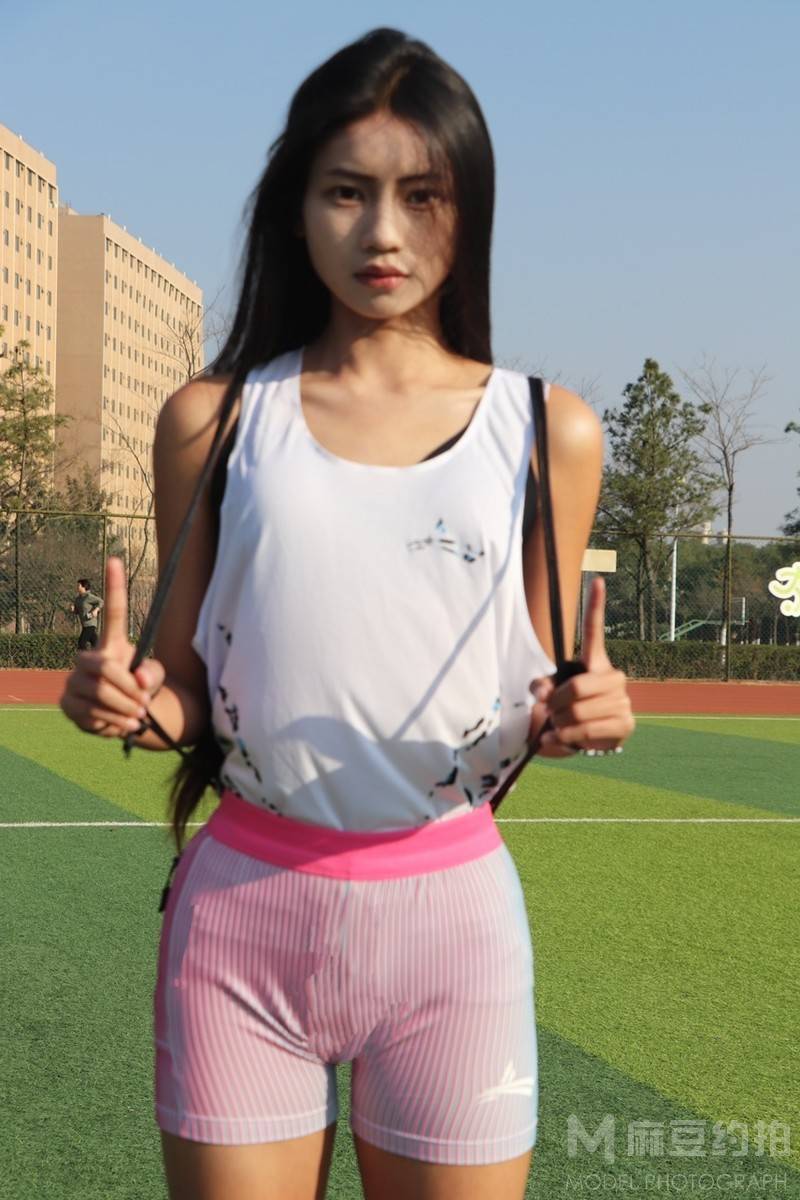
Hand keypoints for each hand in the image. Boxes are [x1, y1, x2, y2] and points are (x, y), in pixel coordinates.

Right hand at [59, 557, 165, 738]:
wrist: (126, 717)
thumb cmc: (141, 690)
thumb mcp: (155, 680)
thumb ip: (154, 674)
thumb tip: (140, 679)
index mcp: (112, 644)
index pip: (114, 612)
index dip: (114, 586)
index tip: (116, 559)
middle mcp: (88, 658)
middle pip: (104, 669)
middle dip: (128, 690)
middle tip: (144, 704)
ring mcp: (74, 680)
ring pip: (99, 693)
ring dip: (124, 709)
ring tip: (139, 716)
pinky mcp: (68, 703)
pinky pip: (90, 712)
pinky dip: (113, 722)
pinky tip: (125, 726)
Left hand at [529, 577, 634, 755]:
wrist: (584, 738)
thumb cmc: (565, 709)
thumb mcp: (548, 694)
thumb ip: (540, 687)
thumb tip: (542, 693)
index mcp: (594, 662)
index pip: (594, 631)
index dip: (595, 606)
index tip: (598, 579)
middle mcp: (613, 676)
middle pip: (575, 688)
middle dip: (554, 704)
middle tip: (548, 712)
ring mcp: (623, 700)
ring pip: (578, 712)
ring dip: (559, 723)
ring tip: (556, 726)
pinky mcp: (625, 723)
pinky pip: (587, 730)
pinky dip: (565, 737)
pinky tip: (558, 738)